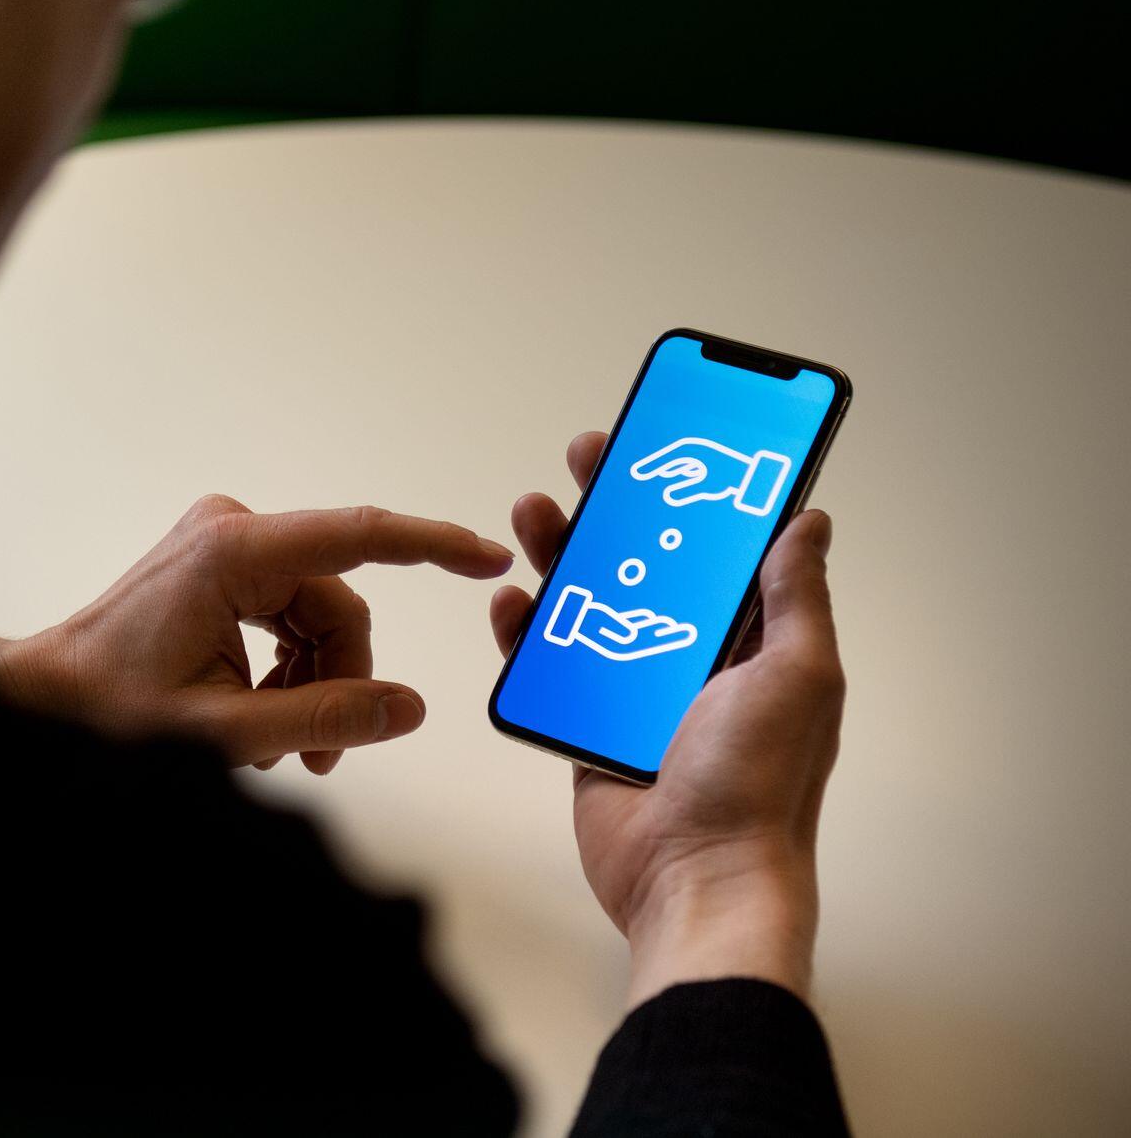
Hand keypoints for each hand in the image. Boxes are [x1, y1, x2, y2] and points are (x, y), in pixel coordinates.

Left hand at [0, 495, 513, 773]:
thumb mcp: (227, 731)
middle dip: (341, 680)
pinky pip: (288, 616)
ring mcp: (224, 545)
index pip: (360, 536)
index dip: (434, 547)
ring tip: (282, 747)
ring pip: (318, 618)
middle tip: (320, 756)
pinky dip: (289, 669)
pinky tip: (261, 716)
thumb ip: (326, 717)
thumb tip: (411, 707)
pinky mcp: (218, 566)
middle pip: (339, 605)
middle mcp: (233, 531)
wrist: (46, 697)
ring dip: (313, 683)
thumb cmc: (111, 709)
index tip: (490, 559)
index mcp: (233, 551)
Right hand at [492, 433, 844, 1004]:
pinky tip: (512, 598)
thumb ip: (793, 596)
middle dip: (613, 505)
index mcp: (750, 643)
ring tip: (534, 507)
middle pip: (643, 561)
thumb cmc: (758, 786)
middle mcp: (691, 660)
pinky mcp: (584, 729)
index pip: (716, 547)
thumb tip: (807, 520)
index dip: (689, 492)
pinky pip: (546, 667)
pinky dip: (525, 630)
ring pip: (587, 603)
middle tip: (587, 455)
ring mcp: (633, 694)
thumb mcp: (798, 675)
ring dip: (561, 552)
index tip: (664, 441)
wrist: (695, 879)